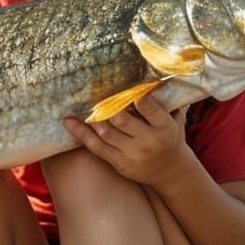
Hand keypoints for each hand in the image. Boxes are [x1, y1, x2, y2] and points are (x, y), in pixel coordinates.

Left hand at [63, 93, 189, 186]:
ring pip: (106, 132)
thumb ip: (168, 101)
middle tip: (94, 91)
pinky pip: (97, 147)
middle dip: (107, 105)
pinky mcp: (120, 164)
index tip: (125, 86)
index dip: (136, 97)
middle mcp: (149, 142)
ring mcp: (133, 154)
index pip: (149, 109)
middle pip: (122, 119)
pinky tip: (69, 123)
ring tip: (78, 104)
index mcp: (165, 128)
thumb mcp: (175, 120)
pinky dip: (81, 134)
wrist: (170, 171)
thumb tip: (160, 73)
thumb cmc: (170, 137)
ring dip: (91, 117)